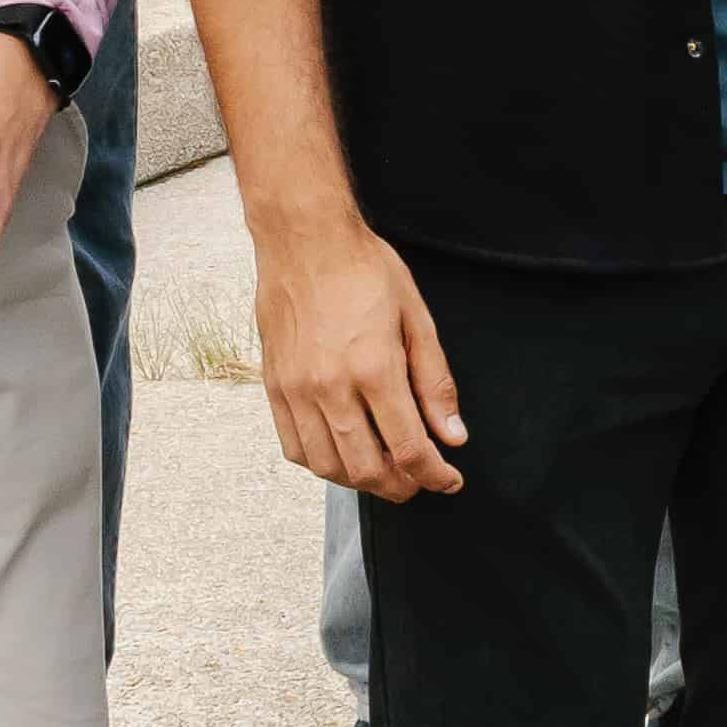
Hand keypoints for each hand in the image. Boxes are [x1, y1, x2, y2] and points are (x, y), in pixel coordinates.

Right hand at [258, 210, 468, 498]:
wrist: (305, 239)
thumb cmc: (365, 270)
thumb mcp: (417, 319)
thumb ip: (435, 383)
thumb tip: (452, 435)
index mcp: (374, 369)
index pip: (408, 449)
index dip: (434, 476)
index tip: (449, 480)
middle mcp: (330, 387)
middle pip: (367, 469)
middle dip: (401, 487)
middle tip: (420, 481)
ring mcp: (296, 389)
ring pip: (327, 466)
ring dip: (361, 482)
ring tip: (385, 472)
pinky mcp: (274, 386)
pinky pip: (294, 447)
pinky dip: (322, 464)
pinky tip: (343, 455)